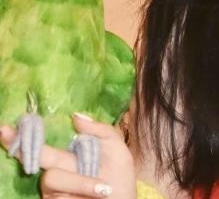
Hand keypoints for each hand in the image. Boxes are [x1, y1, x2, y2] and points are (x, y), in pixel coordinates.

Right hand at [0, 113, 136, 197]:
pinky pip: (59, 194)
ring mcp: (55, 191)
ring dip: (79, 181)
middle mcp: (58, 171)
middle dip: (28, 149)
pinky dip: (83, 188)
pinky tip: (101, 191)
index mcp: (69, 155)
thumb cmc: (119, 180)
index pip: (43, 144)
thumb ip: (101, 131)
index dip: (22, 137)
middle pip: (40, 157)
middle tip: (7, 134)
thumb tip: (75, 116)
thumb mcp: (118, 150)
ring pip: (52, 178)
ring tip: (103, 187)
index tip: (5, 128)